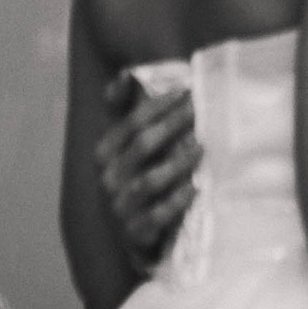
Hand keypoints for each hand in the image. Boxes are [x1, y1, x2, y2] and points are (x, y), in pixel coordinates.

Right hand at [94, 77, 200, 271]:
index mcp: (106, 152)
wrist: (133, 232)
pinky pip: (157, 216)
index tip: (188, 89)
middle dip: (173, 124)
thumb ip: (126, 107)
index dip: (160, 104)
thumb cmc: (138, 173)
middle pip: (142, 145)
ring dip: (177, 163)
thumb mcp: (128, 141)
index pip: (131, 122)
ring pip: (148, 181)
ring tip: (201, 146)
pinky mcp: (135, 233)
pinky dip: (177, 201)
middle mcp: (109, 178)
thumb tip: (125, 75)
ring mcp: (120, 207)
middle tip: (200, 111)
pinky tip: (197, 186)